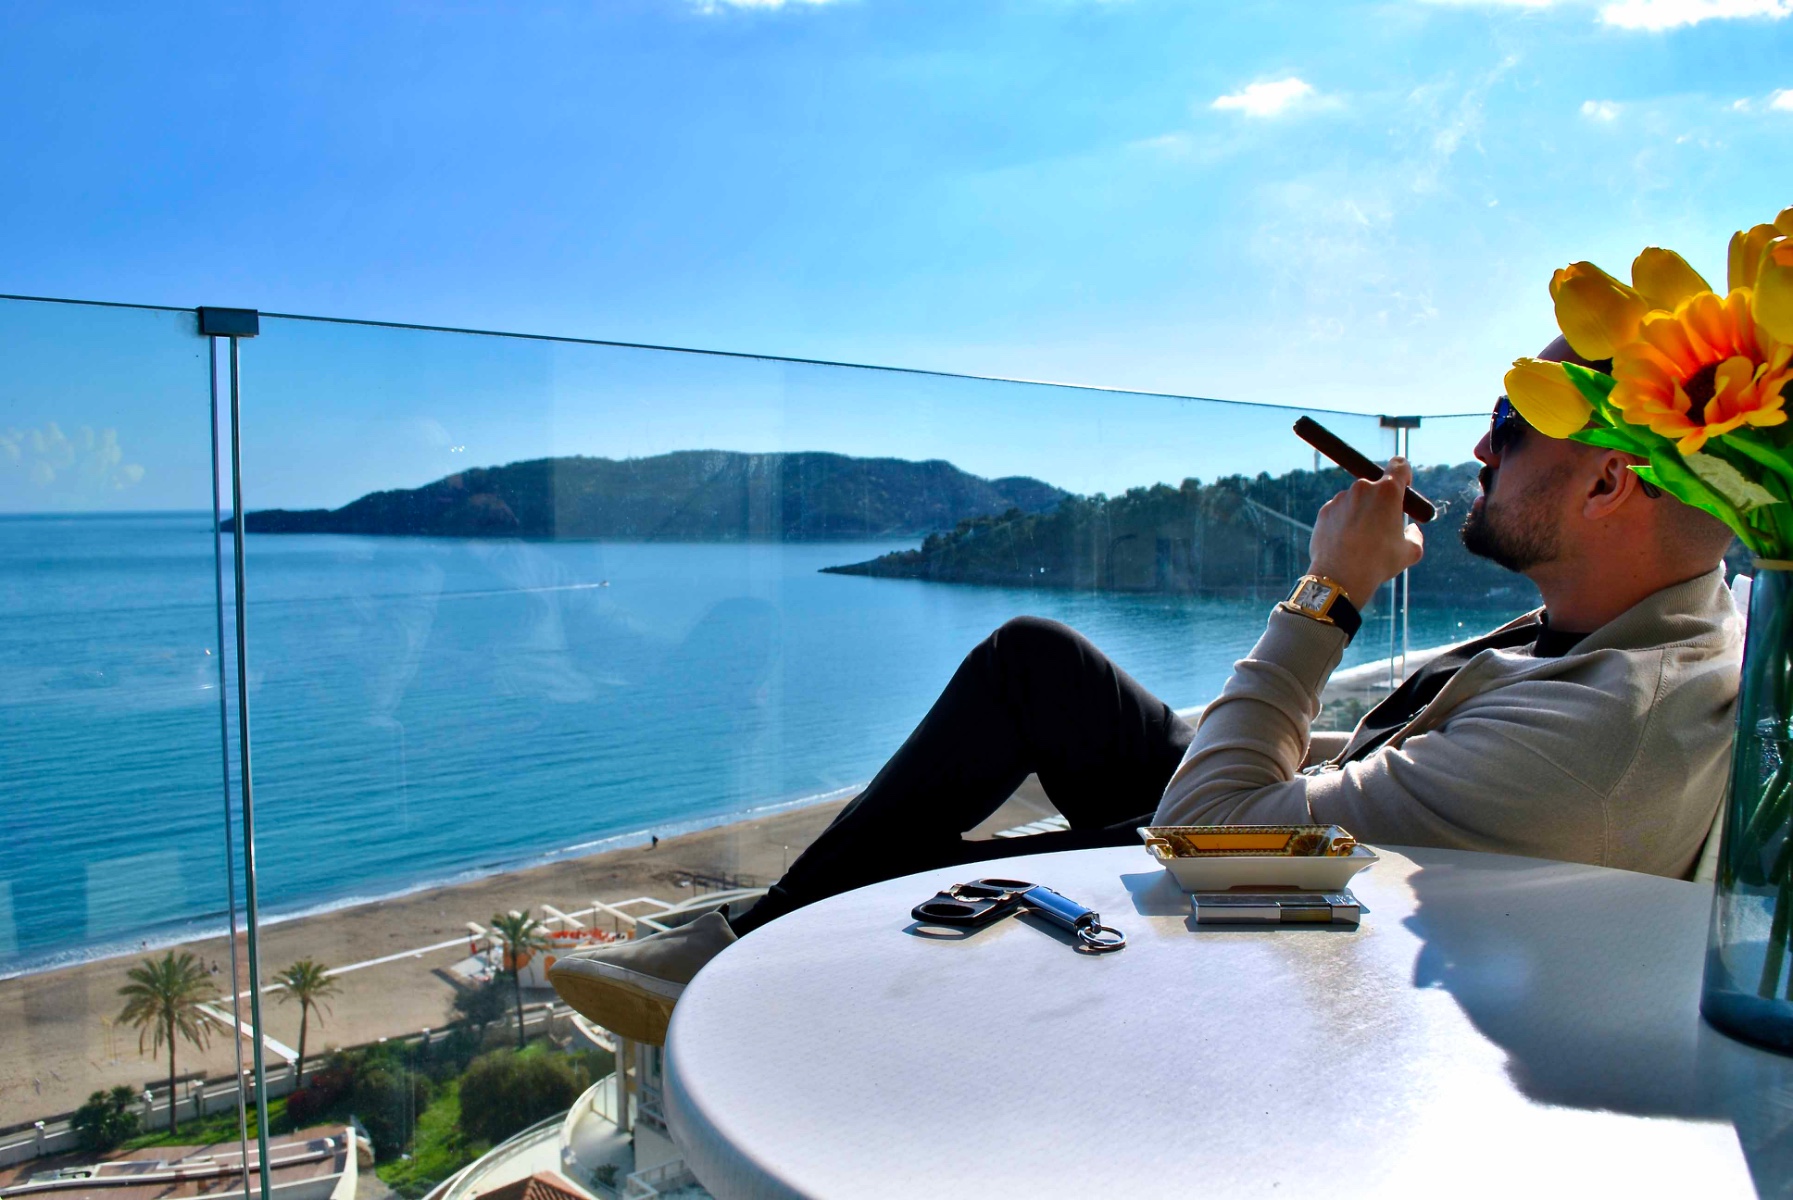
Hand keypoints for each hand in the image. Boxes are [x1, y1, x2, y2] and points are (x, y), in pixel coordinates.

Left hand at [1307, 457, 1424, 605]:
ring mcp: (1341, 498)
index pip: (1399, 465)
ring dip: (1361, 512)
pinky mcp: (1324, 511)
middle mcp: (1363, 488)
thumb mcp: (1410, 552)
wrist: (1340, 577)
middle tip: (1382, 526)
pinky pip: (1339, 511)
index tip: (1403, 486)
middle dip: (1380, 501)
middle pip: (1376, 486)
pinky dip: (1344, 522)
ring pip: (1356, 500)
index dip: (1403, 473)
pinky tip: (1346, 542)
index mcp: (1388, 491)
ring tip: (1362, 540)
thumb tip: (1412, 530)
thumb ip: (1415, 536)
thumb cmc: (1379, 563)